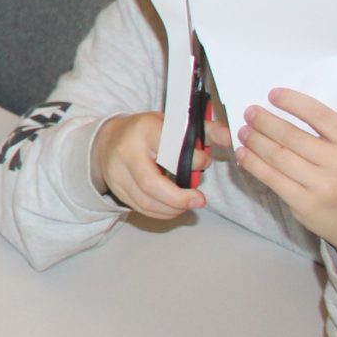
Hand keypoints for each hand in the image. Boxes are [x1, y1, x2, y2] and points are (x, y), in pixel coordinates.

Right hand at [90, 111, 207, 220]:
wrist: (108, 139)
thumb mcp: (174, 124)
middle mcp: (126, 152)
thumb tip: (228, 137)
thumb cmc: (146, 132)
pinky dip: (161, 212)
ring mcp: (117, 173)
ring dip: (172, 208)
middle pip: (151, 183)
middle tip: (199, 200)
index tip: (204, 162)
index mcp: (144, 131)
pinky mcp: (116, 189)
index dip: (192, 160)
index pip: (170, 149)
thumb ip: (204, 131)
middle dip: (178, 198)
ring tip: (188, 204)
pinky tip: (174, 208)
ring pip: (145, 200)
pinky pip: (140, 208)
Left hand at [234, 90, 336, 286]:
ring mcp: (322, 186)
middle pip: (291, 136)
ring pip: (277, 157)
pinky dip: (253, 163)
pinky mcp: (304, 204)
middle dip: (264, 121)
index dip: (293, 102)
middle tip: (249, 112)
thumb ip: (326, 134)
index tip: (272, 94)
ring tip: (243, 131)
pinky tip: (243, 153)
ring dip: (255, 141)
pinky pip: (271, 178)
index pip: (319, 115)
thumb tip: (281, 110)